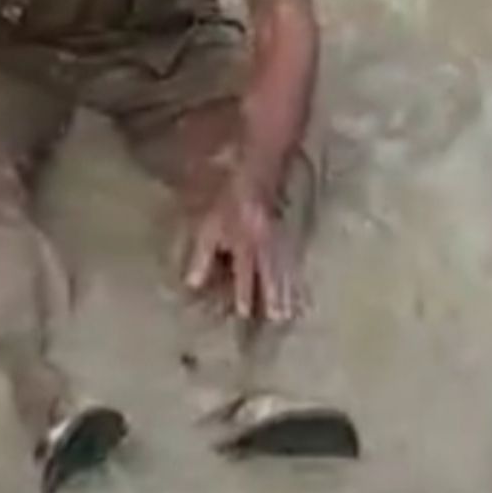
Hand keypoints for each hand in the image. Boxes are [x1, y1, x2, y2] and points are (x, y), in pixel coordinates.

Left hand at [181, 180, 300, 323]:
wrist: (255, 174)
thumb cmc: (226, 203)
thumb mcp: (207, 228)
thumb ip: (201, 258)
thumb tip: (193, 284)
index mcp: (244, 243)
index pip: (244, 273)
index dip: (243, 292)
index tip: (245, 312)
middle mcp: (264, 245)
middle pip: (270, 275)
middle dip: (275, 297)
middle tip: (280, 318)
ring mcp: (278, 241)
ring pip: (285, 270)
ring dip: (289, 291)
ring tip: (292, 312)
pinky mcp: (286, 238)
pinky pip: (293, 262)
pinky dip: (296, 278)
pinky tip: (299, 292)